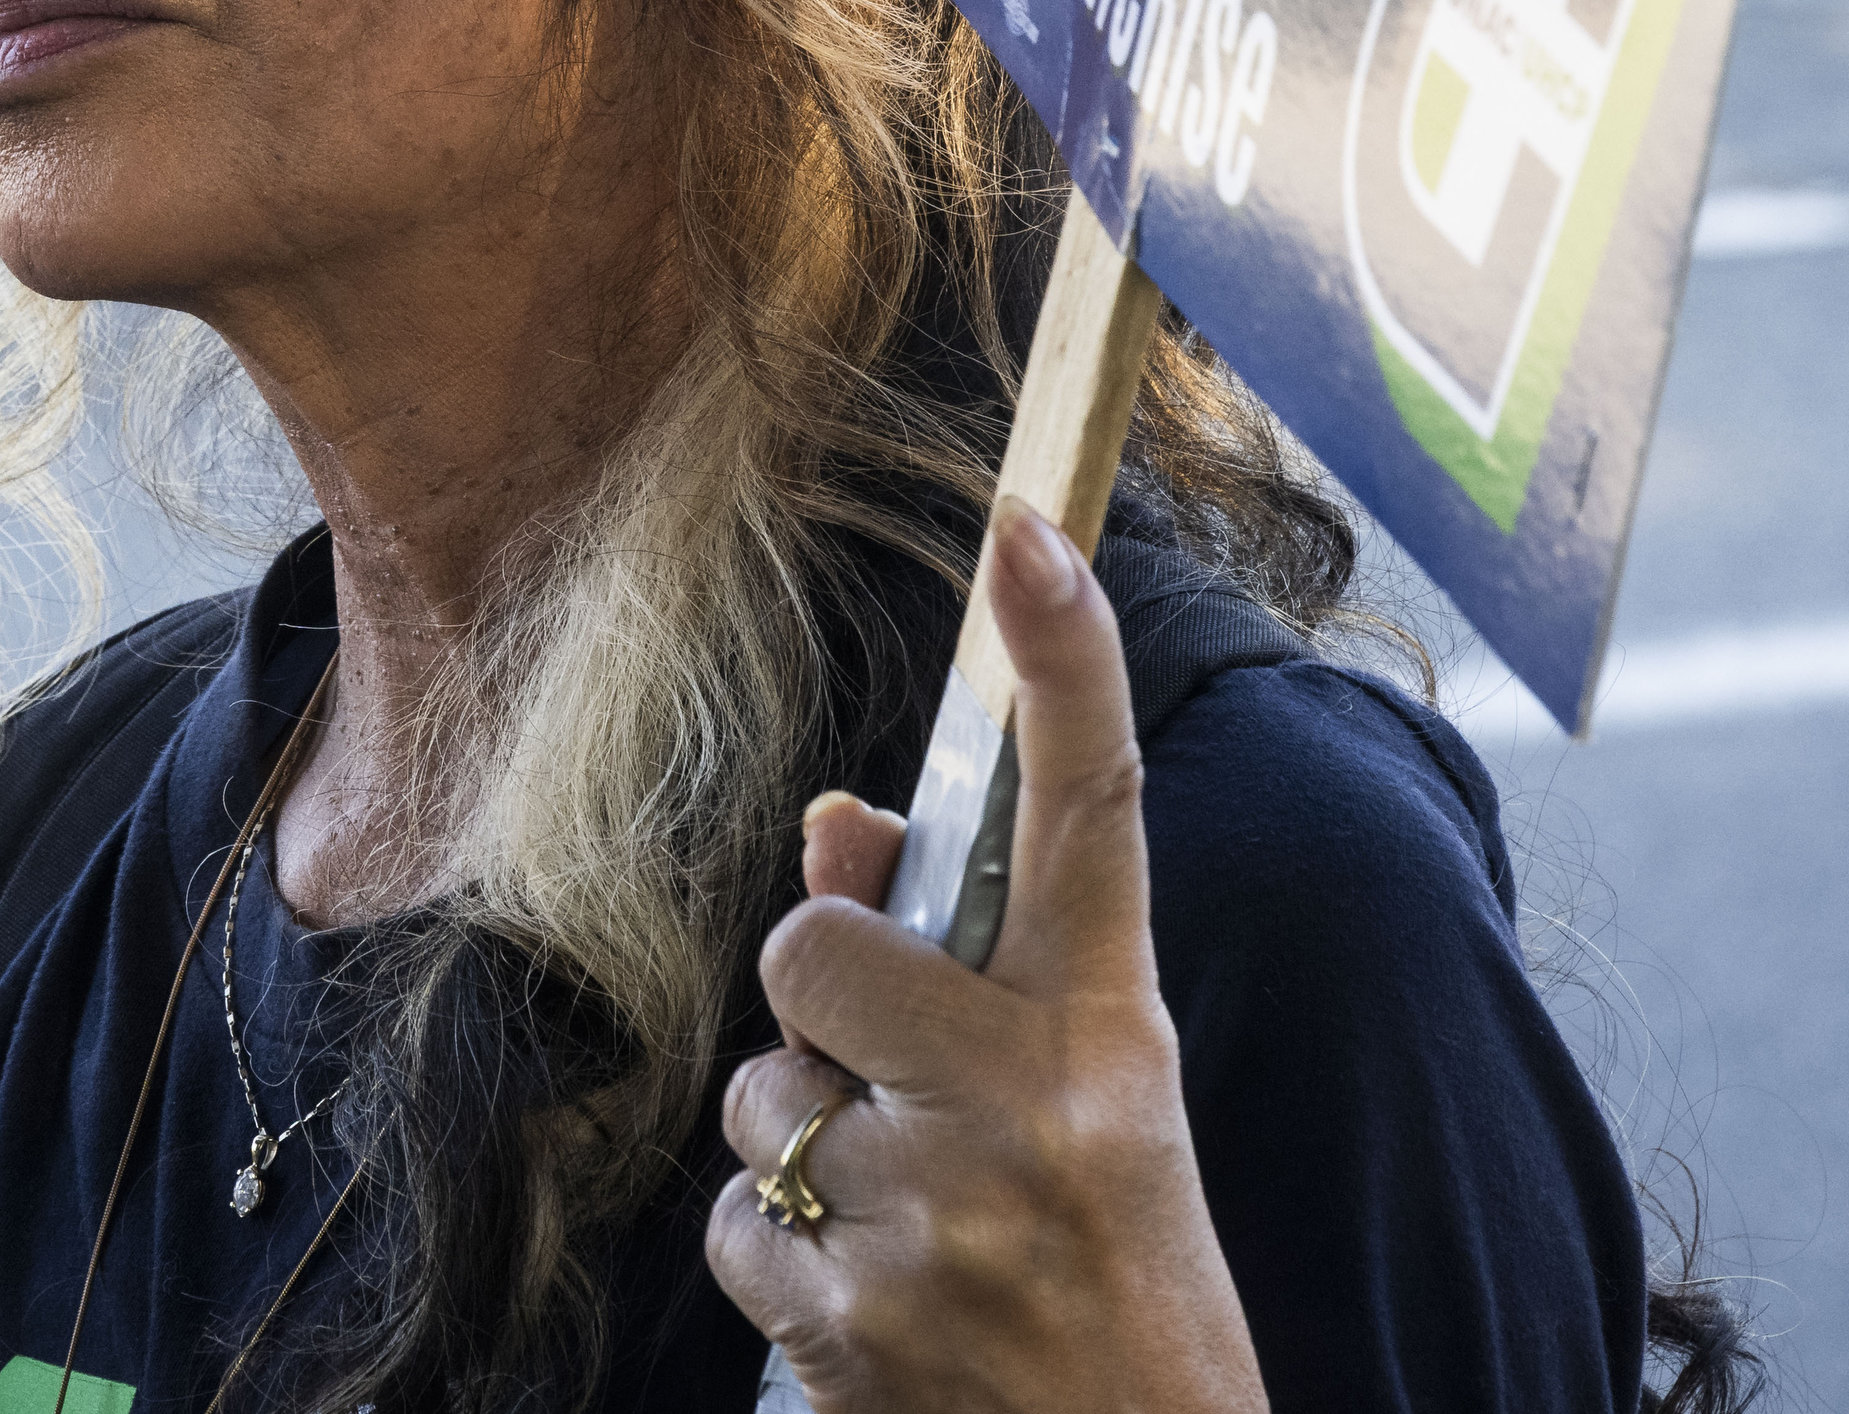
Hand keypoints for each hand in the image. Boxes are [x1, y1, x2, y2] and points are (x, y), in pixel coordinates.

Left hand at [704, 512, 1265, 1413]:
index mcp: (1113, 1042)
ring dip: (807, 1150)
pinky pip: (736, 1216)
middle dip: (820, 1002)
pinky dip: (785, 1255)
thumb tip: (831, 823)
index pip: (1094, 817)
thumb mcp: (1077, 1106)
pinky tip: (883, 1300)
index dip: (1063, 667)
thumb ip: (947, 961)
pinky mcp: (845, 1317)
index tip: (1026, 531)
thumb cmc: (1108, 1274)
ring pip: (761, 1095)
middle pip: (816, 949)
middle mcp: (1030, 1110)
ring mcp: (934, 1217)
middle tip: (903, 1087)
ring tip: (922, 1226)